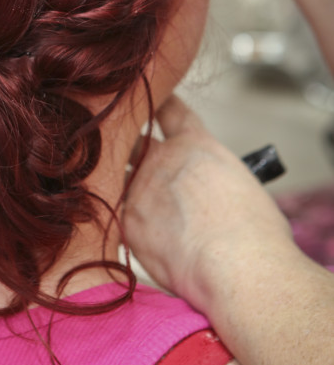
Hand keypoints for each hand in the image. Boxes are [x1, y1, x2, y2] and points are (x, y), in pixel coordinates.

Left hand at [124, 95, 293, 312]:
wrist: (235, 263)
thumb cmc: (256, 233)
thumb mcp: (244, 188)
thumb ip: (218, 182)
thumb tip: (215, 198)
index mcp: (197, 146)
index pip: (171, 111)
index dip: (161, 103)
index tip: (153, 100)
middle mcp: (163, 160)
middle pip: (134, 141)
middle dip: (131, 147)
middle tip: (128, 153)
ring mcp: (140, 189)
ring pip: (116, 176)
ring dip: (117, 183)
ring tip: (114, 191)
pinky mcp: (126, 223)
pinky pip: (108, 213)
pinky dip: (109, 217)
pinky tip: (108, 226)